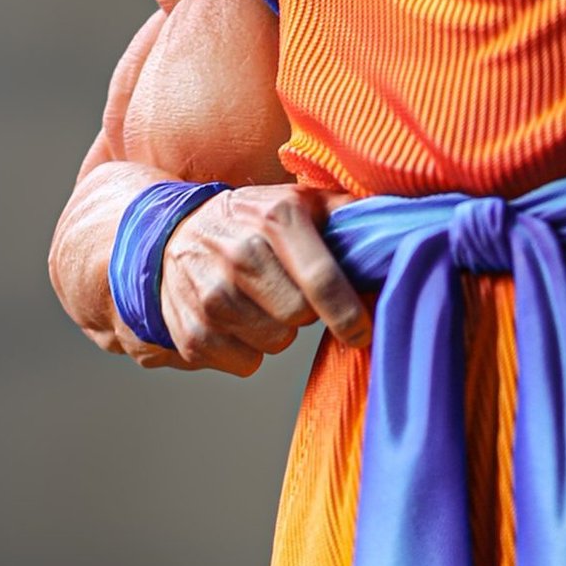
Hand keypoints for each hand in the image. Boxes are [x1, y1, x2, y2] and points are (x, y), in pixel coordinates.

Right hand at [155, 184, 370, 376]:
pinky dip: (249, 348)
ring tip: (260, 300)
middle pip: (300, 317)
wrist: (166, 235)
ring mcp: (212, 296)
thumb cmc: (250, 220)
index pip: (321, 279)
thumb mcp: (298, 200)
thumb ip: (347, 215)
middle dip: (305, 311)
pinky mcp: (193, 334)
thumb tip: (399, 231)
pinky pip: (248, 364)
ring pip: (275, 343)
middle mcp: (240, 254)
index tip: (360, 330)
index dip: (347, 313)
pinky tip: (236, 318)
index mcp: (275, 217)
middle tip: (292, 291)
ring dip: (277, 330)